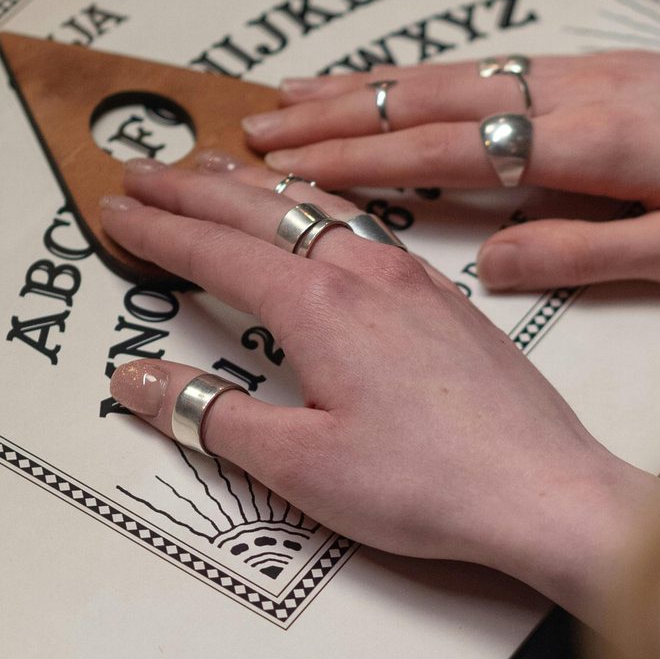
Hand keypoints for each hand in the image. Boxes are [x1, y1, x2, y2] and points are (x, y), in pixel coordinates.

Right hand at [100, 158, 659, 622]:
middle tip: (144, 168)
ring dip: (260, 184)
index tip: (113, 207)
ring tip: (220, 166)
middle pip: (262, 211)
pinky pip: (367, 224)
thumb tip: (133, 380)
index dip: (158, 229)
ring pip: (321, 205)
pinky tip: (324, 213)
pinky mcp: (450, 302)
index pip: (215, 250)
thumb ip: (211, 416)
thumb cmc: (427, 487)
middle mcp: (366, 272)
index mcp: (319, 305)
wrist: (545, 492)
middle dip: (194, 189)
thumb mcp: (298, 466)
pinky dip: (320, 203)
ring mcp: (415, 280)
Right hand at [238, 44, 659, 294]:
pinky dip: (431, 78)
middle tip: (253, 127)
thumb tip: (488, 258)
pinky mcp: (615, 71)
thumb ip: (585, 253)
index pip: (439, 148)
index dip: (351, 156)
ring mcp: (593, 74)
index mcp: (585, 143)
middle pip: (428, 97)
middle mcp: (577, 93)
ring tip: (301, 97)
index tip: (280, 162)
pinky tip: (410, 88)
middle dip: (334, 112)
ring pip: (456, 74)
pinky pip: (495, 71)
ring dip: (372, 86)